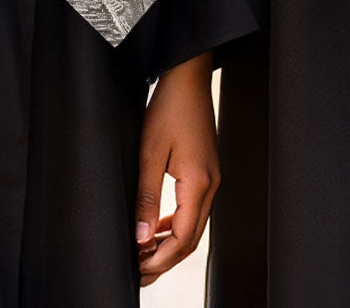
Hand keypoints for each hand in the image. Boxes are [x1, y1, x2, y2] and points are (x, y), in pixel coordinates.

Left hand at [136, 53, 219, 283]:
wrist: (189, 77)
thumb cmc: (170, 108)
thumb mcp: (149, 153)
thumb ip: (146, 199)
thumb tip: (141, 238)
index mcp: (199, 182)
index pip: (183, 238)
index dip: (160, 259)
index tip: (137, 269)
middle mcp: (211, 183)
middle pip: (192, 238)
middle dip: (166, 260)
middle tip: (138, 271)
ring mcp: (212, 177)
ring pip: (194, 226)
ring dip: (171, 244)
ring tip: (144, 255)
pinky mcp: (206, 172)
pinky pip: (195, 209)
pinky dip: (177, 226)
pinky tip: (158, 228)